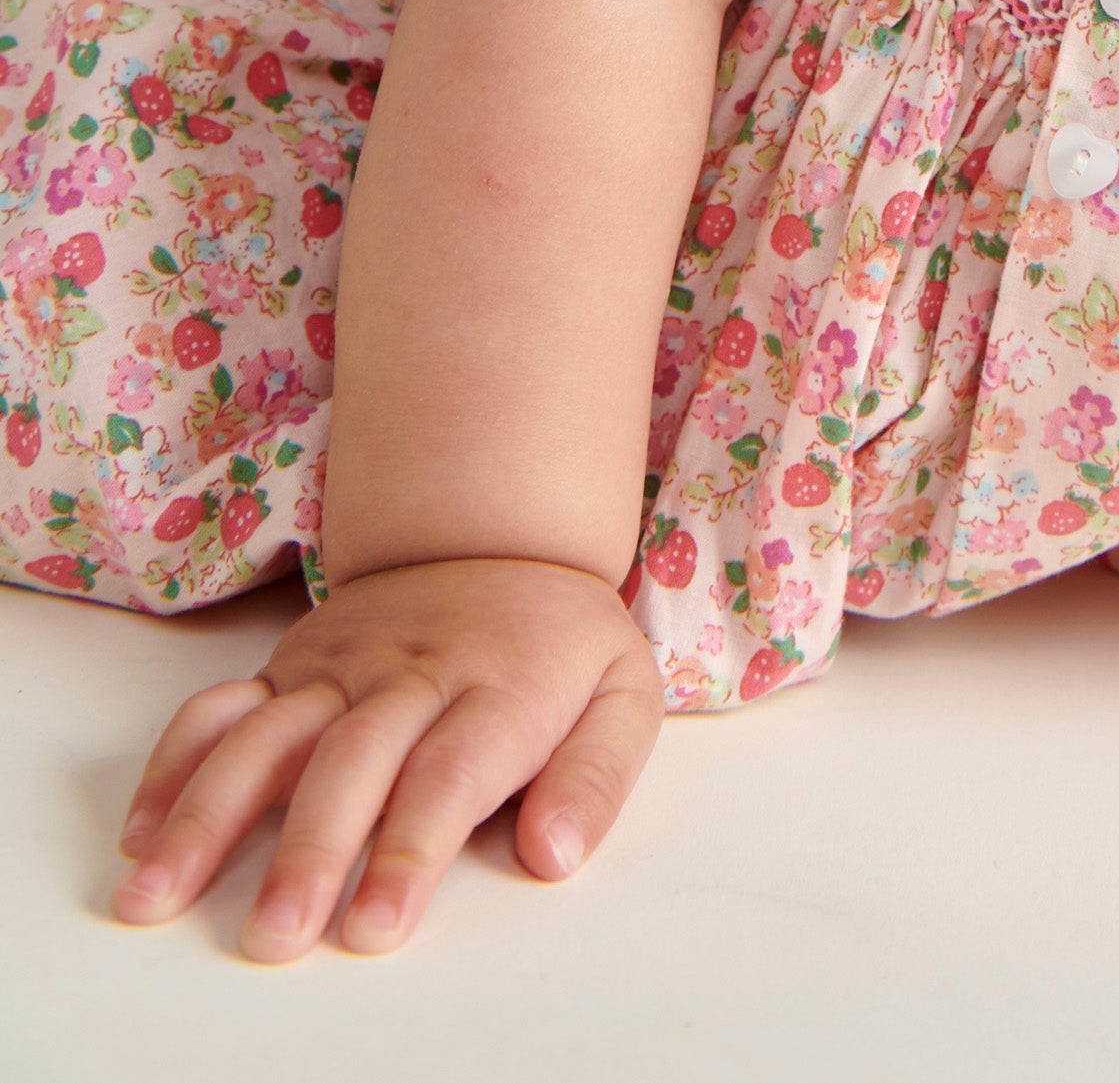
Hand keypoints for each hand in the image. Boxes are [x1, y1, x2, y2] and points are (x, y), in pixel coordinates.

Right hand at [110, 555, 664, 960]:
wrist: (499, 535)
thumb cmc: (560, 643)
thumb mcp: (622, 694)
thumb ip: (597, 777)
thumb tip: (554, 856)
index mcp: (496, 687)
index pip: (447, 776)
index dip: (407, 853)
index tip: (373, 929)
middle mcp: (408, 673)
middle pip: (349, 763)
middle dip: (307, 852)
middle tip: (272, 937)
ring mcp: (340, 664)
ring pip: (265, 736)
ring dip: (206, 817)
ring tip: (156, 896)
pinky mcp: (291, 662)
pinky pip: (222, 707)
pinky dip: (174, 766)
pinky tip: (141, 833)